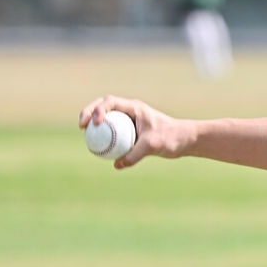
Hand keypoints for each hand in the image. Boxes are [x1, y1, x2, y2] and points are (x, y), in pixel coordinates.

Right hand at [78, 95, 193, 168]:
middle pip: (103, 106)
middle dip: (89, 112)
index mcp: (135, 107)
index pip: (110, 102)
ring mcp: (130, 121)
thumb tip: (116, 164)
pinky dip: (104, 137)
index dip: (98, 110)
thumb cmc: (172, 138)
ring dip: (94, 124)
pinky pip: (113, 133)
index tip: (95, 123)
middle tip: (81, 126)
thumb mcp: (153, 146)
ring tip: (85, 137)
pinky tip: (98, 150)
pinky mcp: (131, 131)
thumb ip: (135, 154)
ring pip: (107, 119)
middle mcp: (130, 111)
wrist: (185, 140)